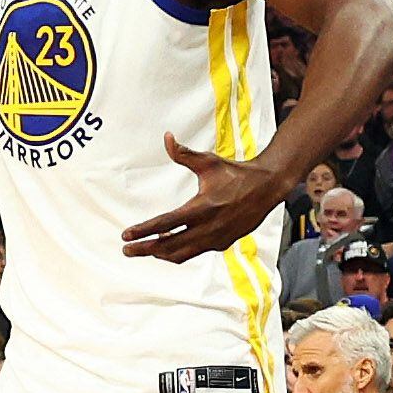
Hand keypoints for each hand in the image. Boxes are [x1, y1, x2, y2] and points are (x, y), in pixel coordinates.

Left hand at [121, 137, 288, 262]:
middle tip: (126, 250)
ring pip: (181, 254)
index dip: (143, 230)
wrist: (267, 187)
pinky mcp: (222, 243)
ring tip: (142, 250)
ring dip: (160, 254)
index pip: (166, 224)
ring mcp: (216, 238)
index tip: (125, 235)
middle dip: (144, 249)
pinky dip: (177, 253)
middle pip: (169, 245)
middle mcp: (209, 227)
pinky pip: (193, 253)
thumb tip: (166, 138)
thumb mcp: (209, 162)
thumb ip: (184, 154)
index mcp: (203, 207)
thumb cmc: (236, 173)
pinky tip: (166, 248)